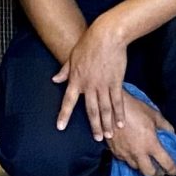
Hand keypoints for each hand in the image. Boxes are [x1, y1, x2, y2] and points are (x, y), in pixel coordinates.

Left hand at [56, 17, 129, 141]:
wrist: (106, 36)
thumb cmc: (88, 44)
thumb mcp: (72, 57)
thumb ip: (64, 71)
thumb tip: (54, 80)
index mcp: (76, 80)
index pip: (68, 101)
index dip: (64, 115)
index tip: (60, 127)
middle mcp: (89, 85)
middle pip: (91, 110)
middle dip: (94, 126)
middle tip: (97, 139)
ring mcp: (103, 85)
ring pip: (105, 109)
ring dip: (107, 123)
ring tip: (109, 135)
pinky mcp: (116, 82)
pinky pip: (118, 101)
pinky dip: (119, 113)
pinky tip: (121, 123)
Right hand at [104, 97, 175, 175]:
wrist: (110, 106)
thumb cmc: (133, 108)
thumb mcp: (154, 114)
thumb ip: (165, 126)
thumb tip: (170, 133)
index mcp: (151, 144)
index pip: (166, 164)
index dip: (173, 169)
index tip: (174, 169)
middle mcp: (138, 152)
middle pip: (149, 173)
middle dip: (155, 172)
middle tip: (157, 165)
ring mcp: (125, 153)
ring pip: (136, 167)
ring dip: (141, 164)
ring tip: (143, 157)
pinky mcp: (115, 151)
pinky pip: (124, 160)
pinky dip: (130, 158)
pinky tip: (131, 149)